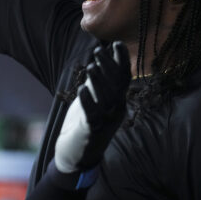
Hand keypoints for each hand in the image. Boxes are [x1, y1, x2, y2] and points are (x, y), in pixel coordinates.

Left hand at [55, 41, 130, 174]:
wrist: (77, 156)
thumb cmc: (85, 123)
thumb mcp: (93, 98)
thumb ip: (97, 81)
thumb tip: (98, 58)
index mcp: (118, 101)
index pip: (123, 78)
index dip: (121, 61)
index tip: (116, 43)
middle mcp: (116, 110)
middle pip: (117, 86)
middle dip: (108, 67)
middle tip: (98, 51)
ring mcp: (106, 121)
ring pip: (106, 99)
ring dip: (99, 82)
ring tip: (91, 67)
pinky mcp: (92, 131)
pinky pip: (92, 115)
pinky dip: (87, 101)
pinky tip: (81, 89)